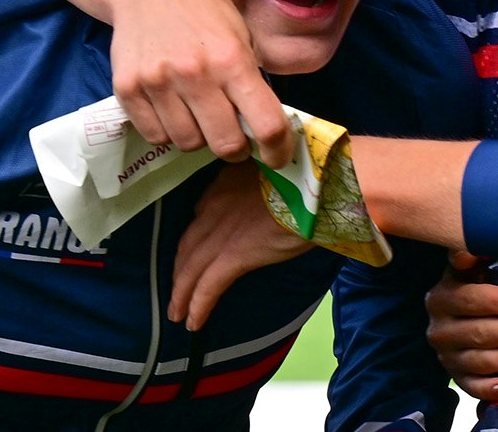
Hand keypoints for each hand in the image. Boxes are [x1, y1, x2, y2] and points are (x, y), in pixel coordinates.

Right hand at [106, 0, 294, 166]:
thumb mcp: (241, 34)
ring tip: (200, 113)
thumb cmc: (202, 8)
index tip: (277, 157)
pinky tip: (174, 108)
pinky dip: (169, 131)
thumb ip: (250, 80)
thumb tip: (264, 128)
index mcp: (232, 59)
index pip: (266, 124)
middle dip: (237, 147)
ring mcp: (157, 83)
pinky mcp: (127, 89)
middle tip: (236, 136)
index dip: (277, 150)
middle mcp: (195, 74)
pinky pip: (155, 135)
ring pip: (189, 143)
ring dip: (200, 137)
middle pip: (226, 144)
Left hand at [171, 162, 314, 329]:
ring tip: (177, 314)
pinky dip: (197, 305)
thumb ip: (260, 190)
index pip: (200, 215)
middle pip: (188, 245)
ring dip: (181, 293)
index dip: (194, 238)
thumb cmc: (308, 180)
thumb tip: (264, 208)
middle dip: (180, 270)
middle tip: (177, 290)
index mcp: (226, 184)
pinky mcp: (235, 255)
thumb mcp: (274, 176)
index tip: (194, 252)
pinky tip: (193, 323)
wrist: (320, 185)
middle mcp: (216, 206)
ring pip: (191, 268)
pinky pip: (209, 286)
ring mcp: (222, 232)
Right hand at [426, 252, 497, 401]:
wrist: (472, 313)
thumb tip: (471, 247)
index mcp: (444, 295)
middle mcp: (440, 327)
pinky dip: (489, 388)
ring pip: (477, 361)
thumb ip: (477, 253)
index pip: (469, 299)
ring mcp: (447, 355)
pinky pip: (471, 387)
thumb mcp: (478, 266)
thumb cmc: (483, 284)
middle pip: (476, 332)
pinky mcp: (457, 376)